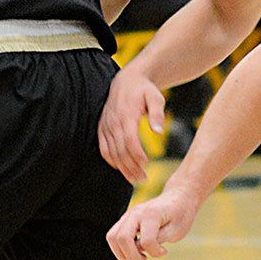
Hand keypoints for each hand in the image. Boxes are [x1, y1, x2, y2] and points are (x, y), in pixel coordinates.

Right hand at [98, 68, 166, 183]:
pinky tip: (120, 169)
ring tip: (134, 179)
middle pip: (120, 150)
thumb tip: (158, 132)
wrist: (127, 80)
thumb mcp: (156, 97)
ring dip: (122, 168)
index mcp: (126, 115)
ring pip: (111, 152)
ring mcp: (106, 126)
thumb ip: (157, 114)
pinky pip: (103, 148)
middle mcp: (113, 122)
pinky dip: (110, 160)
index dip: (136, 154)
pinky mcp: (102, 128)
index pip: (129, 140)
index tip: (146, 164)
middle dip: (131, 167)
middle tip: (142, 179)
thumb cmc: (144, 90)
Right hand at [106, 186, 198, 259]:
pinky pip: (114, 235)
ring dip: (123, 254)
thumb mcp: (177, 230)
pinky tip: (135, 251)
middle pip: (122, 238)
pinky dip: (121, 247)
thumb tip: (140, 249)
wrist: (178, 198)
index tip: (164, 251)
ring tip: (139, 258)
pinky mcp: (125, 219)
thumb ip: (158, 240)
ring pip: (112, 237)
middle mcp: (136, 213)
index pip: (146, 241)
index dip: (155, 252)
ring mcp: (128, 215)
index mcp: (152, 214)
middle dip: (132, 257)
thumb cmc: (180, 214)